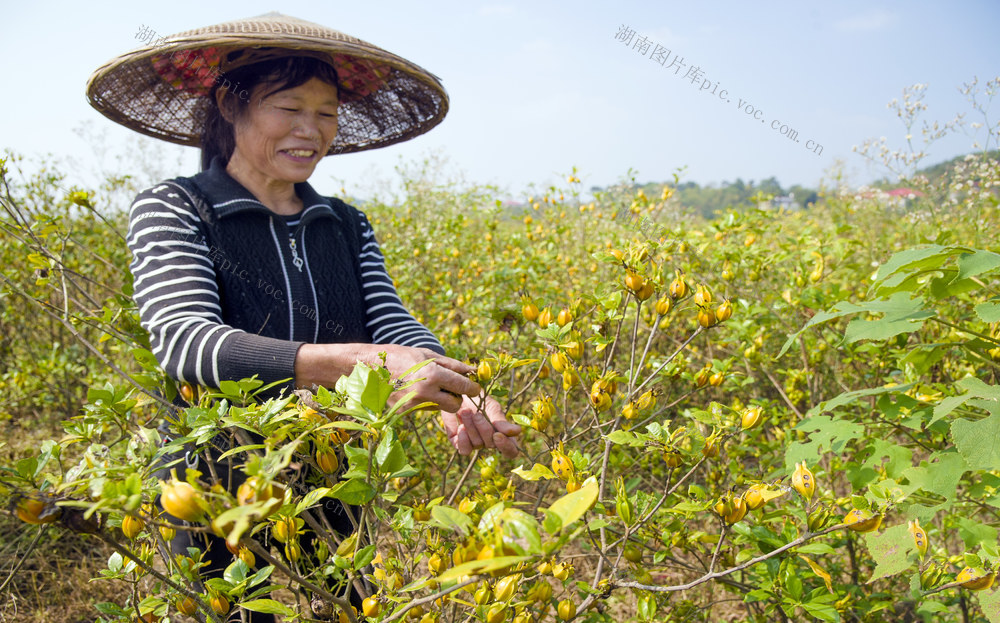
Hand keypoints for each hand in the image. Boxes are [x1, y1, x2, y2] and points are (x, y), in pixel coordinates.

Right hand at [295, 342, 479, 413]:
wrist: (369, 367)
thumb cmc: (401, 356)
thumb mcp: (426, 354)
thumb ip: (451, 364)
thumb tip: (471, 370)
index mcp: (433, 374)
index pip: (463, 386)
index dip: (473, 388)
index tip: (476, 388)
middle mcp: (425, 391)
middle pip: (455, 404)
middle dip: (458, 398)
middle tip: (454, 389)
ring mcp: (414, 404)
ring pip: (441, 409)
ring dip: (443, 401)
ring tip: (434, 388)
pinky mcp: (405, 411)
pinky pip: (426, 410)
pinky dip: (428, 403)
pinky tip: (418, 392)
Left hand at [441, 394, 521, 458]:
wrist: (459, 394)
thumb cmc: (479, 400)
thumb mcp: (493, 408)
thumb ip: (502, 421)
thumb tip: (517, 431)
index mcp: (502, 434)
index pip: (511, 452)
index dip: (506, 447)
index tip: (497, 435)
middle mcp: (489, 442)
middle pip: (491, 444)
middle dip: (483, 428)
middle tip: (477, 413)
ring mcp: (474, 444)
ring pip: (477, 444)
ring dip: (471, 427)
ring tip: (466, 412)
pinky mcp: (459, 443)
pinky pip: (464, 450)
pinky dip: (463, 440)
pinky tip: (461, 427)